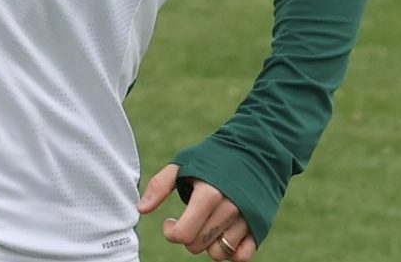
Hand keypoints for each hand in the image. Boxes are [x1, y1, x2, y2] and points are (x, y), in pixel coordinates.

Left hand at [138, 163, 256, 259]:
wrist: (257, 150)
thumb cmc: (215, 157)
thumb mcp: (184, 163)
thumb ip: (160, 185)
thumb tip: (142, 210)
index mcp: (209, 193)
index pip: (183, 234)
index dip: (170, 232)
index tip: (170, 222)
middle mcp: (230, 208)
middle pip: (197, 246)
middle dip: (187, 236)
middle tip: (190, 220)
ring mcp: (246, 220)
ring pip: (218, 253)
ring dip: (207, 244)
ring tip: (207, 226)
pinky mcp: (259, 227)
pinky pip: (241, 257)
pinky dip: (230, 252)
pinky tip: (223, 236)